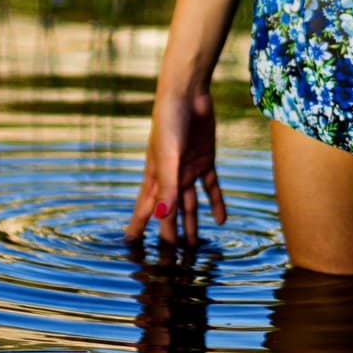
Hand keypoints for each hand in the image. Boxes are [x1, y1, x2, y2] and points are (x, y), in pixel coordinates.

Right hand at [125, 86, 226, 247]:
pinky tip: (221, 220)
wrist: (188, 93)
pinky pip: (211, 187)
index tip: (131, 245)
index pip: (145, 208)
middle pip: (169, 212)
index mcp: (155, 176)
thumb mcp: (169, 156)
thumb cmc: (170, 121)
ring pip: (190, 204)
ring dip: (192, 224)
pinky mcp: (205, 160)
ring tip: (195, 247)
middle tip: (170, 258)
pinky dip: (216, 203)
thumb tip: (163, 217)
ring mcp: (188, 169)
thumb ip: (168, 187)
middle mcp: (170, 176)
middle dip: (169, 234)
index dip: (138, 227)